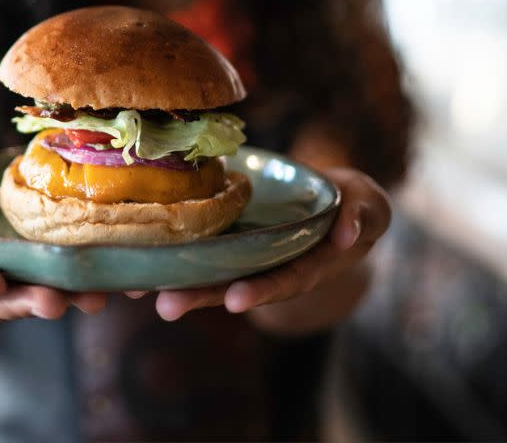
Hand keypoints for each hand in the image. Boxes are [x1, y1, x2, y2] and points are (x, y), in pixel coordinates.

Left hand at [132, 167, 390, 328]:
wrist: (332, 201)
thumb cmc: (353, 204)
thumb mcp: (370, 206)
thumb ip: (363, 215)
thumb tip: (348, 232)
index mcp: (311, 265)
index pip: (286, 280)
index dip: (262, 290)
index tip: (237, 300)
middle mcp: (274, 268)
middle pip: (237, 288)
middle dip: (202, 298)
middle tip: (167, 306)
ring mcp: (250, 259)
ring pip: (212, 276)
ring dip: (178, 285)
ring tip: (140, 292)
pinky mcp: (231, 242)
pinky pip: (201, 253)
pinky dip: (171, 260)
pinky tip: (136, 262)